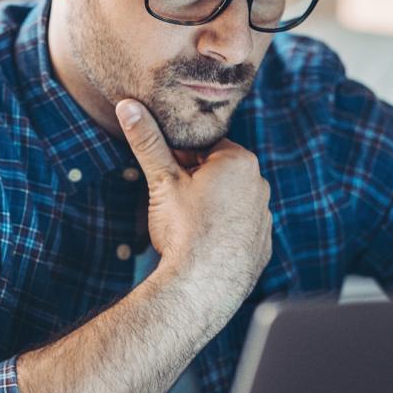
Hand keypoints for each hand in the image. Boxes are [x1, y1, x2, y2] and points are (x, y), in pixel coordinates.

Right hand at [115, 98, 272, 303]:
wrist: (202, 286)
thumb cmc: (184, 229)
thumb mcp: (162, 180)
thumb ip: (147, 141)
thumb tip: (128, 106)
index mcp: (239, 161)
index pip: (206, 147)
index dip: (181, 161)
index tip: (168, 179)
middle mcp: (260, 185)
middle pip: (219, 173)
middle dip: (196, 183)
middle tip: (174, 205)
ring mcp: (264, 217)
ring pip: (230, 202)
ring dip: (210, 208)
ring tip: (188, 228)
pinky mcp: (262, 245)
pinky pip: (240, 229)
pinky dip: (223, 233)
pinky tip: (204, 245)